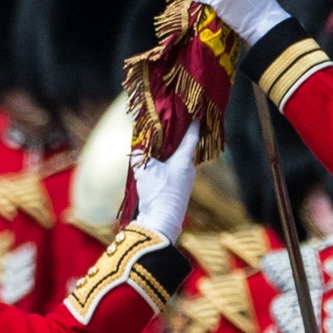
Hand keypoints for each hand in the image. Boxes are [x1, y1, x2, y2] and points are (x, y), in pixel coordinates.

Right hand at [129, 128, 199, 243]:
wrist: (161, 221)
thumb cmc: (157, 192)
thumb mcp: (144, 170)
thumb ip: (141, 155)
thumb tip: (139, 147)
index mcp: (184, 160)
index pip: (191, 136)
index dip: (192, 123)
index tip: (194, 112)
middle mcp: (189, 168)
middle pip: (184, 147)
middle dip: (176, 136)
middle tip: (168, 124)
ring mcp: (185, 180)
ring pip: (178, 159)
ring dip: (170, 152)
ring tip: (158, 143)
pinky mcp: (179, 189)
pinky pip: (174, 170)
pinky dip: (166, 163)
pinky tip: (156, 164)